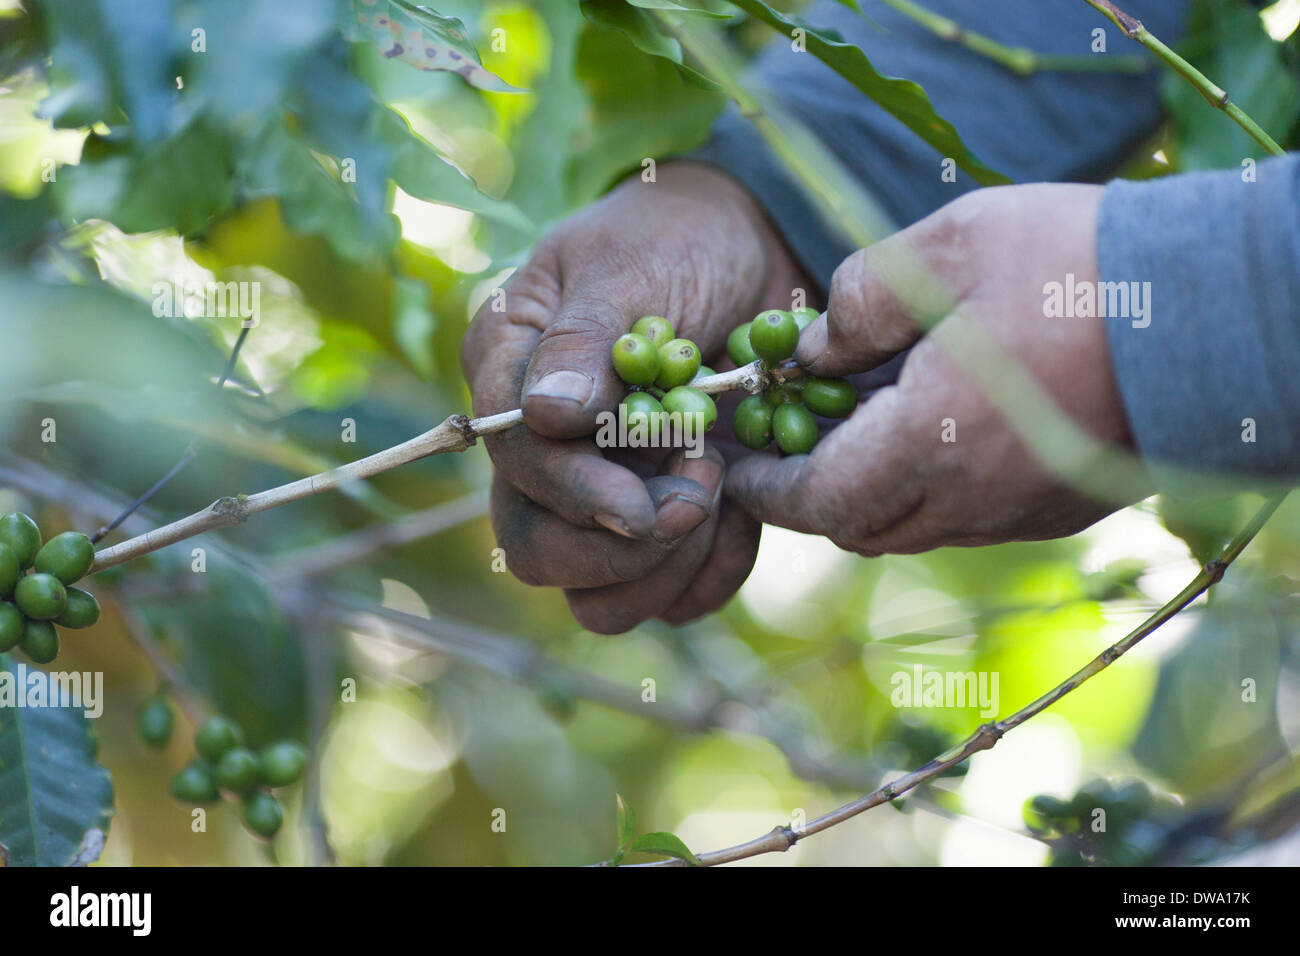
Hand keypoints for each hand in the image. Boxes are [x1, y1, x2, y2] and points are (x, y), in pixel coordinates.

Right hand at [461, 162, 809, 631]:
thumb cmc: (681, 239)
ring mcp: (599, 495)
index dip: (577, 495)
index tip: (645, 506)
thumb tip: (546, 417)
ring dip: (664, 573)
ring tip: (722, 495)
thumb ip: (587, 337)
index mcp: (509, 373)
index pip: (517, 464)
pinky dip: (709, 574)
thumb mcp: (631, 265)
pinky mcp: (660, 527)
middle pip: (538, 551)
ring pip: (595, 598)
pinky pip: (669, 599)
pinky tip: (742, 515)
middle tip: (700, 494)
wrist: (758, 251)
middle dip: (623, 547)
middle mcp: (542, 450)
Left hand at [727, 184, 1141, 553]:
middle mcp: (968, 501)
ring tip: (862, 428)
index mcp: (926, 446)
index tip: (737, 471)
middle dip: (811, 495)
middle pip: (858, 527)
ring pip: (914, 527)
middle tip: (790, 443)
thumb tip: (811, 352)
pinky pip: (969, 520)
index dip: (766, 492)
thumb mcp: (944, 251)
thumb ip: (858, 305)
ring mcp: (1018, 514)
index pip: (816, 501)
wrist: (1212, 309)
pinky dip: (931, 490)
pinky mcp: (1059, 509)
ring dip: (872, 492)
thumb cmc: (1071, 267)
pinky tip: (939, 430)